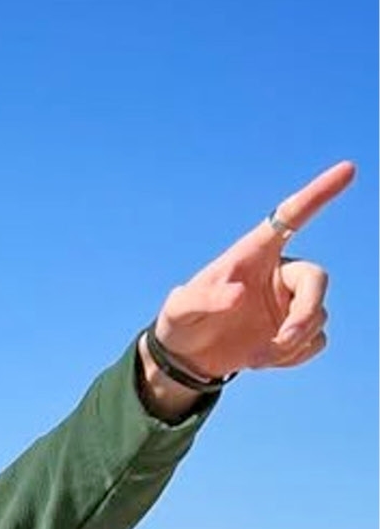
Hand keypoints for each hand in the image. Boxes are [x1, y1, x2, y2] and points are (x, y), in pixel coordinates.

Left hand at [152, 160, 353, 381]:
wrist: (187, 358)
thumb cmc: (182, 321)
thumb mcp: (181, 310)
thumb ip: (205, 300)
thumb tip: (239, 296)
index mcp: (255, 253)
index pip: (291, 216)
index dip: (319, 194)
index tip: (347, 169)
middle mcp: (279, 274)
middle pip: (317, 280)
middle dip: (306, 313)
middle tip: (283, 340)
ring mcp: (289, 304)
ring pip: (318, 317)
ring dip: (292, 343)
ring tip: (256, 356)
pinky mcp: (294, 333)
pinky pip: (316, 342)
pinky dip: (295, 357)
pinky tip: (264, 358)